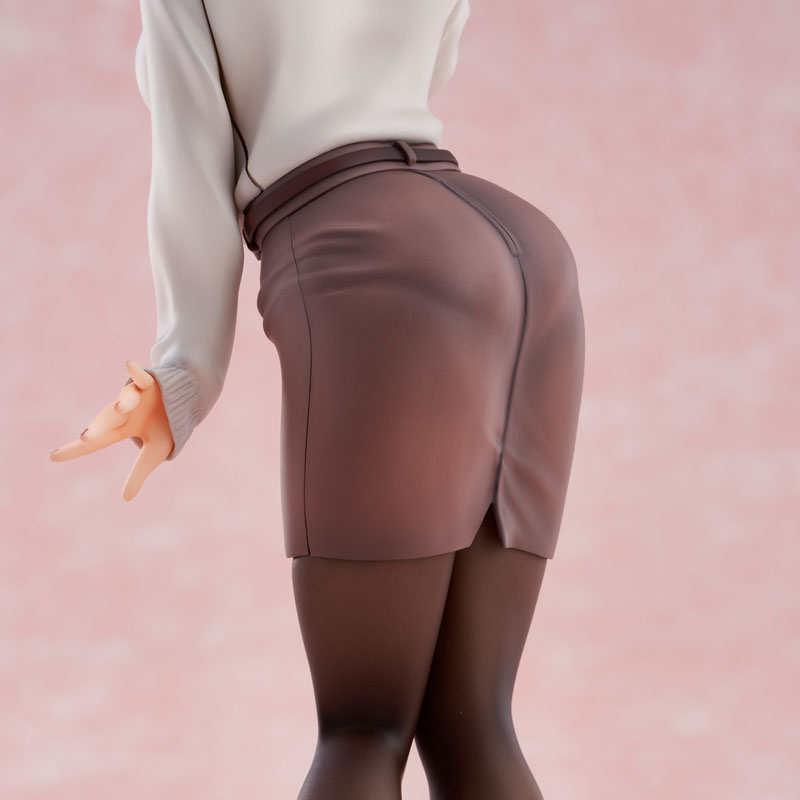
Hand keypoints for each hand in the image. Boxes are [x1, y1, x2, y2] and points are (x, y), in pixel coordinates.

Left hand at [49, 360, 174, 500]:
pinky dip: (135, 372)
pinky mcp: (151, 383)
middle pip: (109, 419)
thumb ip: (139, 473)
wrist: (186, 399)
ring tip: (124, 409)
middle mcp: (124, 411)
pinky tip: (128, 364)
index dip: (75, 449)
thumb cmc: (168, 426)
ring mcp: (136, 396)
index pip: (97, 441)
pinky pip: (141, 377)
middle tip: (87, 437)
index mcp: (122, 428)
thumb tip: (125, 499)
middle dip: (99, 427)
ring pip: (126, 399)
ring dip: (124, 403)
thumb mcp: (155, 452)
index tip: (52, 458)